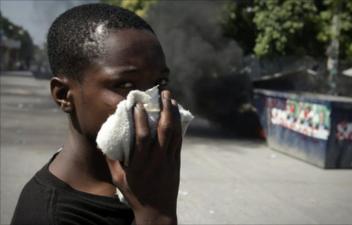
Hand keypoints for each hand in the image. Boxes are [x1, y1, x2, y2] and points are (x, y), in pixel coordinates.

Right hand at [106, 90, 181, 224]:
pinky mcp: (176, 161)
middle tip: (163, 92)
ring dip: (173, 113)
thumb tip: (105, 142)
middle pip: (163, 129)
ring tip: (171, 98)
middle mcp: (156, 158)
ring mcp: (169, 159)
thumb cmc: (136, 195)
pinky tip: (177, 115)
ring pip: (173, 132)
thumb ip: (112, 161)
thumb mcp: (119, 180)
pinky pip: (179, 140)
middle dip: (164, 109)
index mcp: (140, 163)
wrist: (158, 211)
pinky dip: (178, 125)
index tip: (137, 104)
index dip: (139, 119)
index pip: (142, 136)